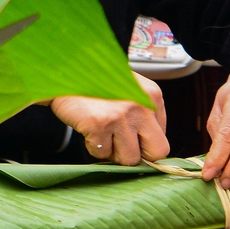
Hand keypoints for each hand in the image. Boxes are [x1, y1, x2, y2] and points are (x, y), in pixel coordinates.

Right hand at [53, 77, 168, 164]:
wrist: (67, 69)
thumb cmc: (98, 81)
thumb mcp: (131, 88)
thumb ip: (144, 113)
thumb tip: (148, 147)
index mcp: (152, 96)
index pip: (163, 138)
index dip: (145, 144)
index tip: (133, 141)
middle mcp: (142, 106)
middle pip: (156, 152)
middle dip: (138, 155)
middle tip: (121, 147)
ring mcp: (121, 117)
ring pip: (129, 159)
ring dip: (113, 152)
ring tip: (103, 135)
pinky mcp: (99, 124)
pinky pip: (102, 154)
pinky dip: (93, 147)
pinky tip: (89, 130)